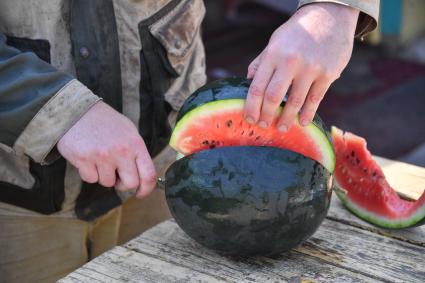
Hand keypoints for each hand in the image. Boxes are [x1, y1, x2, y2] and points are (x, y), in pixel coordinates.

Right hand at [57, 101, 156, 197]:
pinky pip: (90, 179)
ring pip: (107, 183)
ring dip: (103, 175)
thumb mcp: (128, 131)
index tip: (141, 193)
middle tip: (116, 176)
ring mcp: (103, 155)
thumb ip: (136, 152)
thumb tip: (143, 175)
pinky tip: (87, 157)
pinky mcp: (84, 159)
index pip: (149, 174)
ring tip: (99, 159)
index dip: (147, 189)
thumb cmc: (105, 122)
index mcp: (135, 144)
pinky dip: (88, 172)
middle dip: (123, 184)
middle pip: (130, 184)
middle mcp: (121, 151)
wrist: (78, 110)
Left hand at [244, 3, 358, 130]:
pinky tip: (302, 122)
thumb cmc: (297, 32)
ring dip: (286, 119)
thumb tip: (249, 81)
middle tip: (264, 126)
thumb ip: (261, 62)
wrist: (329, 15)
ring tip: (282, 128)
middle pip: (273, 98)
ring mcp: (310, 68)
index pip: (257, 87)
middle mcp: (290, 62)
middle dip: (266, 116)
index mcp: (273, 55)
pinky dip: (307, 113)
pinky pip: (315, 99)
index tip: (250, 119)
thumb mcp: (275, 42)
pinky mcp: (328, 74)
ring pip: (294, 102)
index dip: (251, 107)